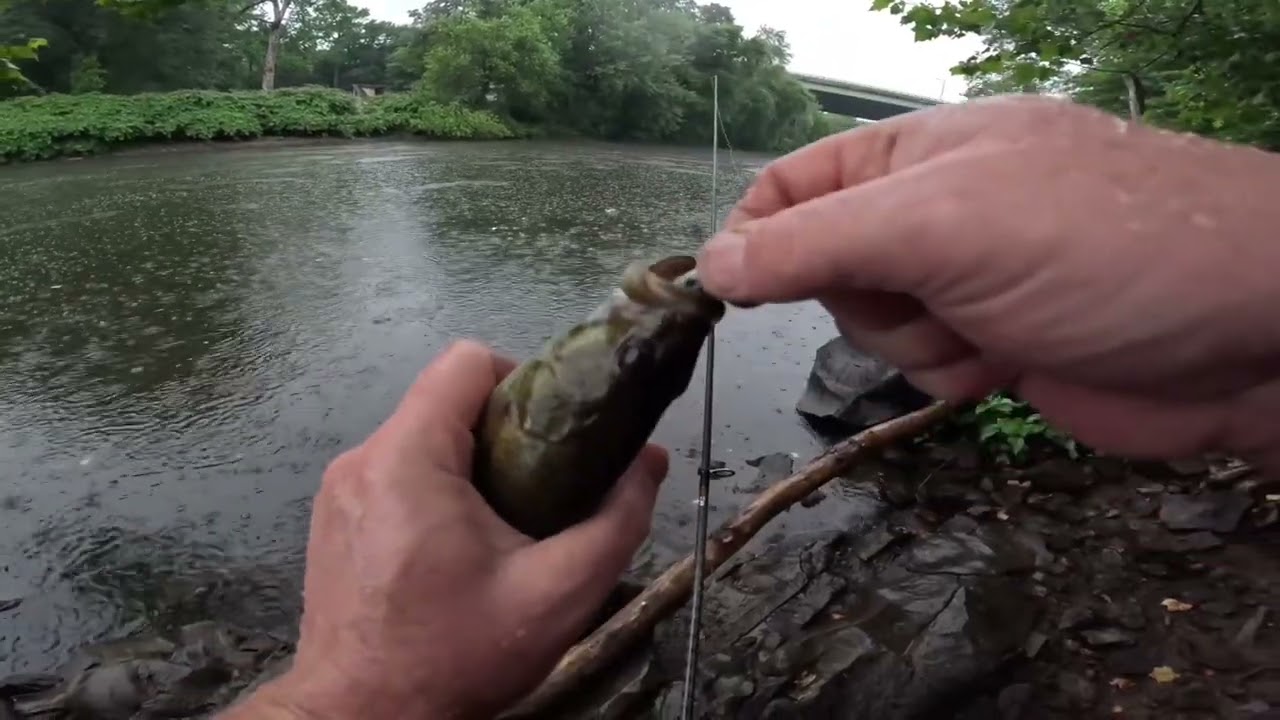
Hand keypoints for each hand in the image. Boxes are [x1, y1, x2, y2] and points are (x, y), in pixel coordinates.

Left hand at [223, 340, 668, 719]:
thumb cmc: (454, 657)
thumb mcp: (558, 593)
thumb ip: (617, 520)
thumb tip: (650, 461)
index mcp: (408, 458)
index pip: (466, 361)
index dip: (523, 377)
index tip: (554, 433)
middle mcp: (363, 459)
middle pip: (444, 399)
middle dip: (503, 430)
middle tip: (543, 486)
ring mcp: (340, 489)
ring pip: (420, 436)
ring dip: (470, 462)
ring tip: (505, 521)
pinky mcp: (333, 517)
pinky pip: (394, 471)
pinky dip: (434, 488)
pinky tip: (459, 545)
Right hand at [698, 94, 1279, 471]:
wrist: (1251, 334)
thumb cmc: (1100, 246)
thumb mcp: (939, 224)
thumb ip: (814, 242)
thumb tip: (708, 264)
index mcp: (913, 153)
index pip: (791, 188)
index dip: (754, 238)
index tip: (734, 296)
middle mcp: (933, 210)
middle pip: (823, 266)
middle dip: (859, 299)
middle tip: (918, 293)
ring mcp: (966, 277)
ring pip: (870, 325)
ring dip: (911, 341)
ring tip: (984, 326)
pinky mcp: (996, 340)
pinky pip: (922, 366)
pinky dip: (950, 373)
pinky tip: (1005, 362)